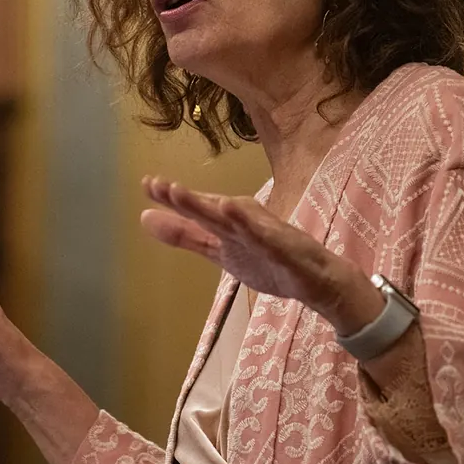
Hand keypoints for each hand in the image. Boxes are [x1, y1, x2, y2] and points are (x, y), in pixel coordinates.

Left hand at [140, 176, 381, 334]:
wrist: (318, 280)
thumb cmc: (269, 260)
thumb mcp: (219, 251)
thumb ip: (186, 236)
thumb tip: (145, 218)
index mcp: (227, 224)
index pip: (196, 211)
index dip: (171, 198)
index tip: (146, 183)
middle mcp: (243, 222)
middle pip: (210, 211)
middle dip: (184, 199)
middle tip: (157, 185)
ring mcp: (264, 234)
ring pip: (231, 219)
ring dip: (207, 205)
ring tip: (181, 192)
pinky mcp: (283, 248)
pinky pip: (264, 235)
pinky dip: (247, 222)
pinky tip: (231, 208)